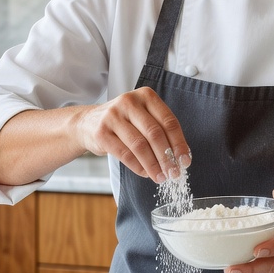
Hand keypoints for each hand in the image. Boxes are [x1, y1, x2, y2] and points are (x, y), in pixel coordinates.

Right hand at [73, 87, 189, 182]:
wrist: (88, 123)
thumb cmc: (123, 122)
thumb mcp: (143, 117)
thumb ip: (161, 130)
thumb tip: (180, 157)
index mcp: (146, 95)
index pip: (169, 121)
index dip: (179, 143)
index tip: (185, 161)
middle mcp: (129, 101)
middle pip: (155, 133)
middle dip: (167, 157)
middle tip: (174, 173)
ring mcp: (113, 116)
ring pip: (140, 145)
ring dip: (153, 165)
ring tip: (160, 177)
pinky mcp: (101, 132)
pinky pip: (125, 154)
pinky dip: (138, 167)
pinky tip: (145, 173)